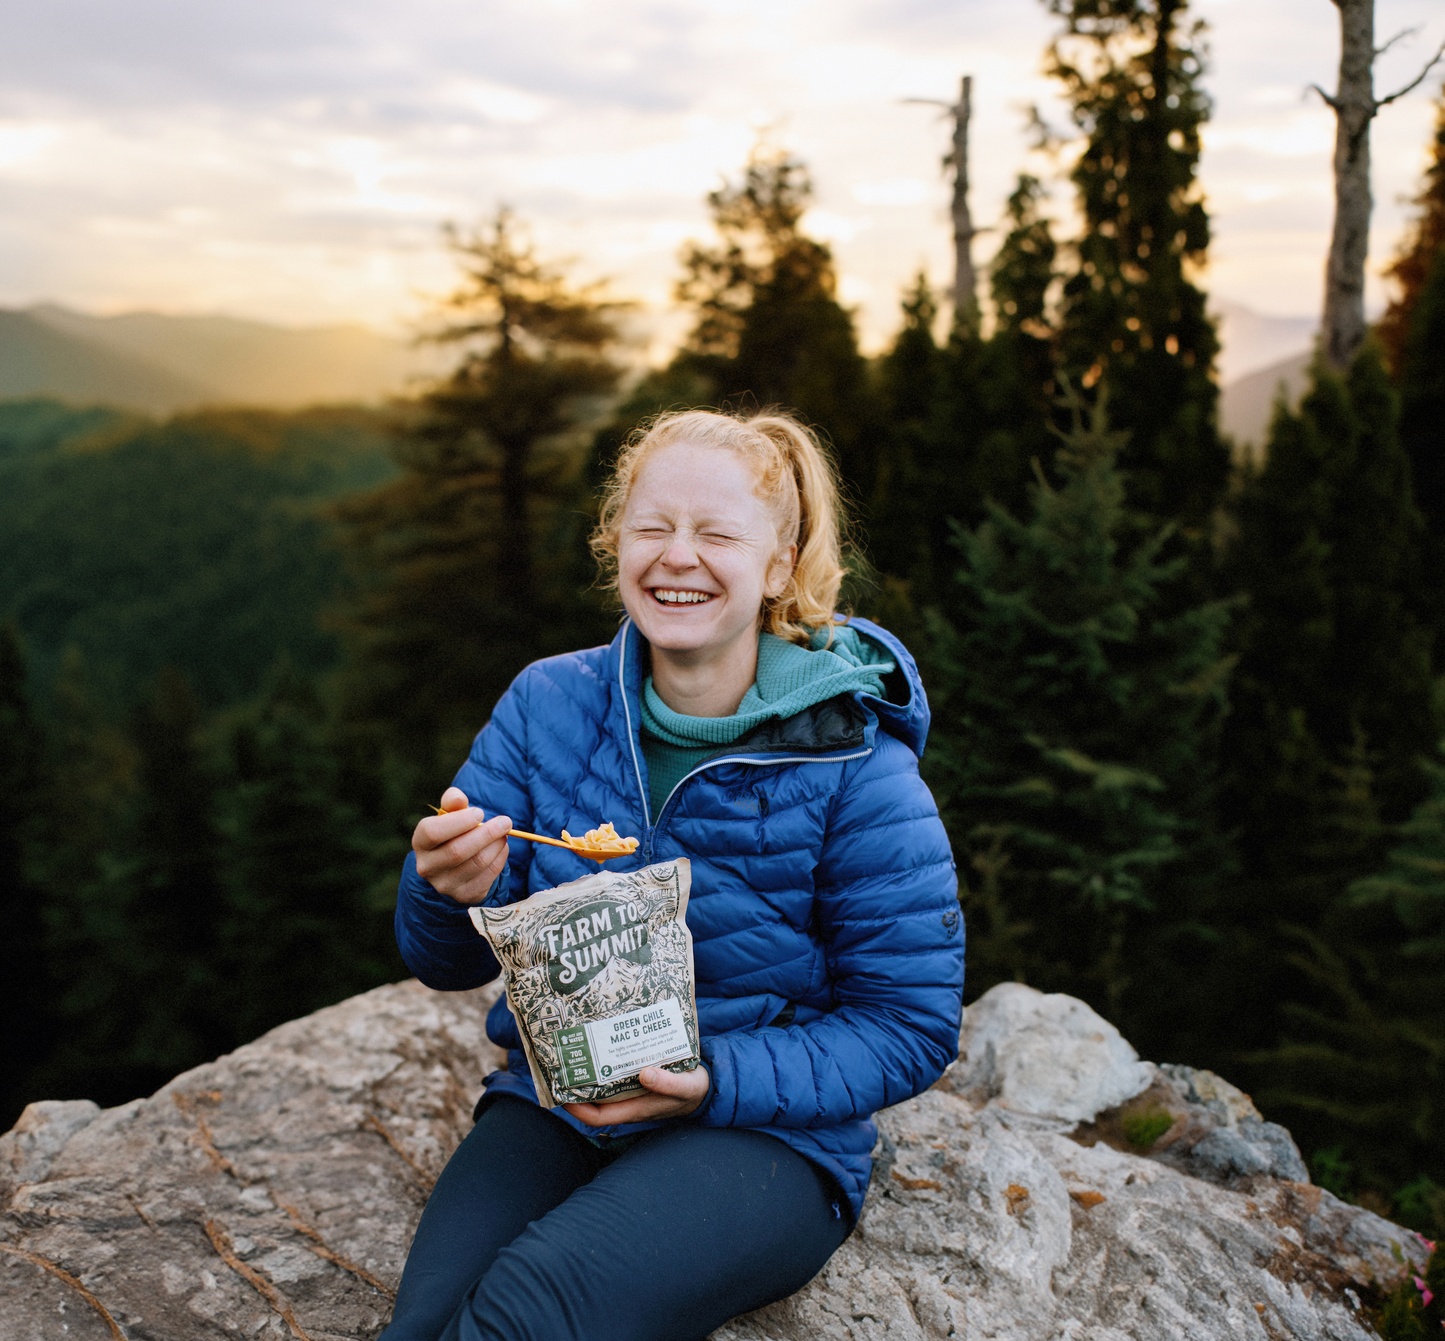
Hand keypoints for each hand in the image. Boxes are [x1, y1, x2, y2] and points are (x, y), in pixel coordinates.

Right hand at [413, 786, 510, 904]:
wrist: (459, 861)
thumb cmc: (455, 830)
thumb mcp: (451, 813)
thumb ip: (453, 801)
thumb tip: (458, 799)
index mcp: (420, 842)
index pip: (433, 832)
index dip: (459, 822)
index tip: (480, 813)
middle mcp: (427, 867)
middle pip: (457, 851)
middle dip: (486, 834)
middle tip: (505, 821)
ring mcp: (444, 885)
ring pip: (476, 863)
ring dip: (496, 845)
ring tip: (504, 833)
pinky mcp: (464, 896)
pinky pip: (487, 877)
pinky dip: (500, 859)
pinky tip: (502, 848)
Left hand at [563, 1064, 709, 1126]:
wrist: (706, 1088)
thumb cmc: (693, 1091)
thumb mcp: (685, 1086)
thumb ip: (667, 1083)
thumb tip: (644, 1074)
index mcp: (635, 1109)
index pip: (596, 1117)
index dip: (576, 1108)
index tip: (561, 1091)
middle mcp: (628, 1103)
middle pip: (593, 1101)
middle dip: (577, 1086)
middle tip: (564, 1062)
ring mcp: (631, 1093)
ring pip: (602, 1088)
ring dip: (588, 1073)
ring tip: (577, 1050)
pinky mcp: (637, 1081)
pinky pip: (614, 1076)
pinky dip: (606, 1064)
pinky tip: (603, 1045)